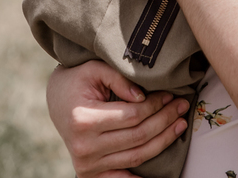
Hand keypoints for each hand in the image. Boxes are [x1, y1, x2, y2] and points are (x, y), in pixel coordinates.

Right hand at [47, 61, 189, 177]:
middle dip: (165, 121)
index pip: (132, 116)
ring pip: (137, 156)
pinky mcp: (89, 173)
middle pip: (138, 137)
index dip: (156, 106)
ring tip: (179, 125)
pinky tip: (161, 166)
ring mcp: (86, 164)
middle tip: (181, 106)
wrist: (55, 100)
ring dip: (163, 141)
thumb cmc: (77, 81)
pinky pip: (122, 176)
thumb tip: (143, 97)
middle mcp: (84, 147)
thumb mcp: (94, 69)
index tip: (170, 95)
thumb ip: (119, 79)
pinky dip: (142, 175)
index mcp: (84, 120)